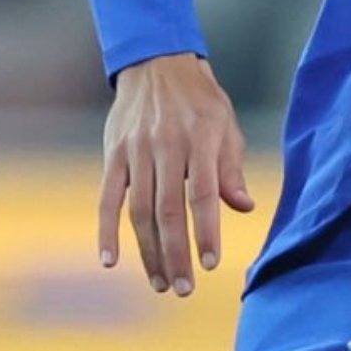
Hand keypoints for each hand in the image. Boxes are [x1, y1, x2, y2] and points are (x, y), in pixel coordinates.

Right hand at [99, 52, 253, 296]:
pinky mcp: (113, 155)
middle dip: (176, 253)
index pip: (202, 194)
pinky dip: (106, 231)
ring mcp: (135, 151)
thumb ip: (231, 169)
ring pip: (139, 210)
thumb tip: (244, 207)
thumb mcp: (225, 125)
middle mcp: (165, 146)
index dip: (205, 231)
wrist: (155, 62)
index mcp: (199, 139)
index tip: (209, 263)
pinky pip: (107, 198)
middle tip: (184, 288)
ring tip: (160, 283)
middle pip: (168, 209)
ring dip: (148, 251)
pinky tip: (110, 260)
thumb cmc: (199, 101)